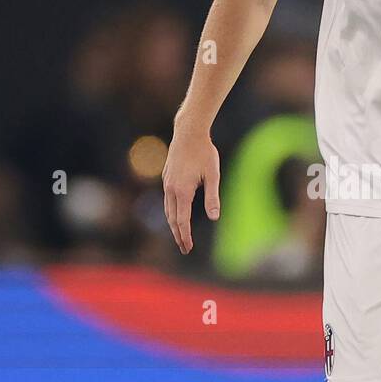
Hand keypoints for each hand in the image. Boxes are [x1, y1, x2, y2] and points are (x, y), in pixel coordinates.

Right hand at [162, 124, 219, 253]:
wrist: (188, 132)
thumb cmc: (204, 153)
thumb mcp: (213, 175)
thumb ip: (212, 197)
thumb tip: (214, 217)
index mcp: (182, 191)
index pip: (182, 220)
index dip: (185, 236)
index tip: (189, 247)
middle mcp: (171, 189)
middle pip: (172, 219)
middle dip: (178, 235)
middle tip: (185, 248)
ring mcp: (167, 183)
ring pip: (168, 210)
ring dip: (173, 224)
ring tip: (180, 235)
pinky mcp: (166, 177)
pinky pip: (167, 200)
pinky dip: (171, 212)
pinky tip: (177, 214)